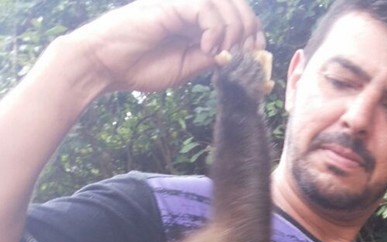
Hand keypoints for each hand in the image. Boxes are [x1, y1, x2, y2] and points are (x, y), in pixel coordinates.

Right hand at [68, 0, 263, 92]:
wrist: (106, 66)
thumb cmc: (140, 67)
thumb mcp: (187, 67)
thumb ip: (212, 58)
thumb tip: (239, 56)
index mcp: (198, 22)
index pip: (237, 15)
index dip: (254, 32)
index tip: (258, 55)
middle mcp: (192, 8)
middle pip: (237, 4)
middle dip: (249, 31)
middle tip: (245, 55)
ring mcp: (181, 4)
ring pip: (224, 3)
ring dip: (233, 31)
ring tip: (222, 54)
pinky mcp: (169, 6)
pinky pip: (205, 8)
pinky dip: (214, 30)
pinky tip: (207, 49)